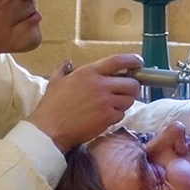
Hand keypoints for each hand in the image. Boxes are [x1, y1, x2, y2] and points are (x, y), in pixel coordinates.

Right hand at [27, 53, 142, 149]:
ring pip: (129, 100)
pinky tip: (106, 117)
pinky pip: (121, 115)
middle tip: (128, 91)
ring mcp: (105, 102)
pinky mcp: (107, 118)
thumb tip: (67, 63)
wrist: (50, 128)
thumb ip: (63, 69)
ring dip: (125, 103)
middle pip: (131, 83)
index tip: (138, 62)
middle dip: (134, 87)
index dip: (132, 60)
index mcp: (89, 72)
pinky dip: (117, 116)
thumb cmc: (51, 106)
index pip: (118, 61)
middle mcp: (100, 85)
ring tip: (114, 105)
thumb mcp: (55, 81)